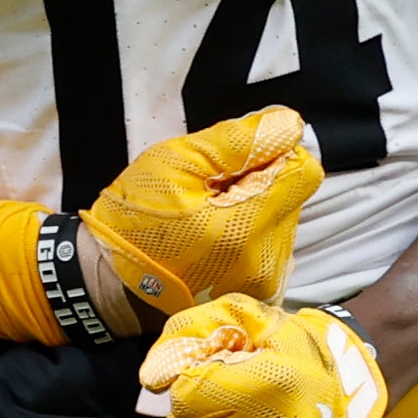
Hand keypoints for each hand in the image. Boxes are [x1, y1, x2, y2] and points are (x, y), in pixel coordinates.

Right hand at [80, 107, 321, 312]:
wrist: (114, 283)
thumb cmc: (135, 221)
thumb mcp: (176, 162)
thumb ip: (238, 142)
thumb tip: (289, 125)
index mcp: (247, 225)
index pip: (302, 172)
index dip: (272, 155)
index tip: (234, 164)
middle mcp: (268, 259)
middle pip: (292, 196)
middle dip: (258, 184)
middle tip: (210, 192)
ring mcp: (267, 281)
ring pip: (283, 219)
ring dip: (254, 208)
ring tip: (208, 216)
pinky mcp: (263, 293)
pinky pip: (272, 245)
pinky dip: (250, 233)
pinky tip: (216, 238)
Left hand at [140, 297, 388, 417]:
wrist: (351, 389)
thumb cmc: (292, 348)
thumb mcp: (245, 317)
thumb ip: (189, 332)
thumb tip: (151, 378)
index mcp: (272, 385)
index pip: (186, 397)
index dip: (188, 382)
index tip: (210, 375)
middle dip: (188, 413)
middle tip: (215, 400)